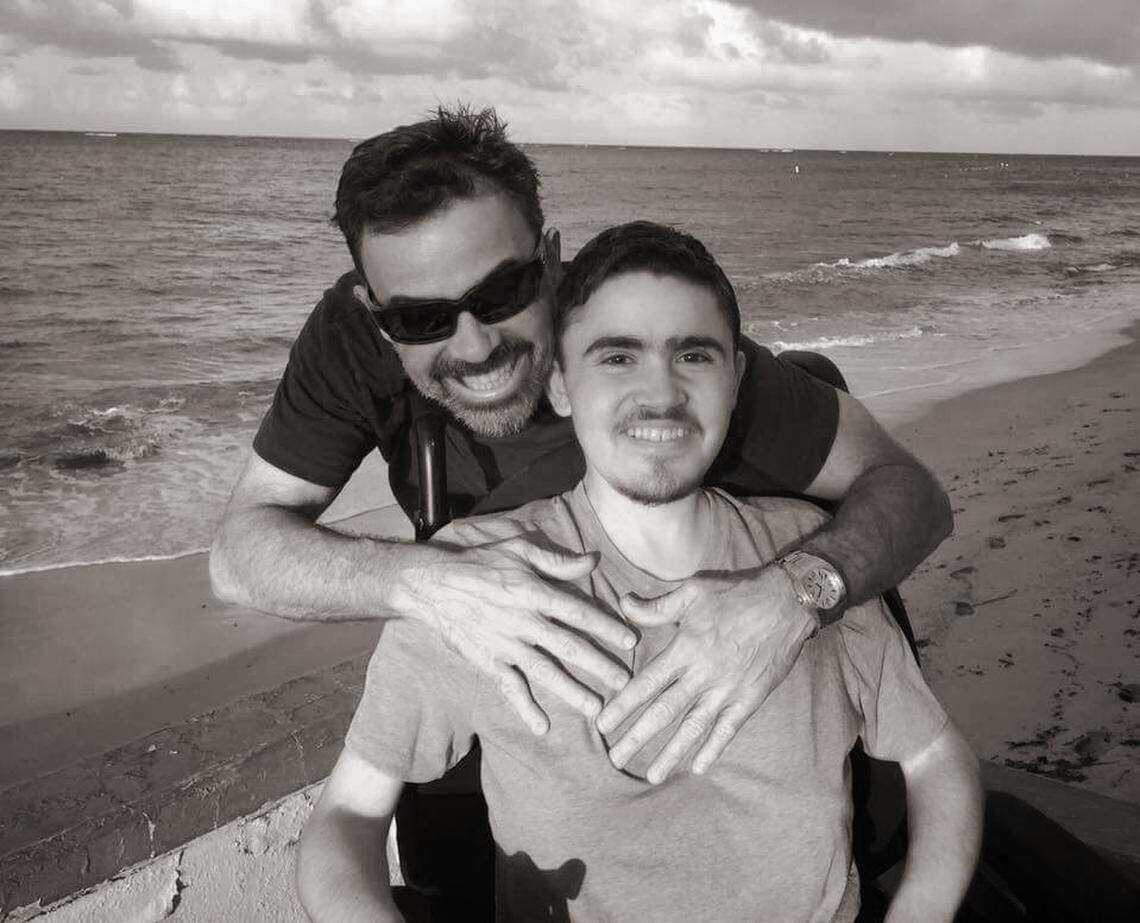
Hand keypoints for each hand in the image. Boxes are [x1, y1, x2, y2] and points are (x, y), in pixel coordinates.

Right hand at [395, 535, 634, 733]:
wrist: (433, 585)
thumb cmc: (481, 563)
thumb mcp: (519, 550)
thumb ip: (557, 559)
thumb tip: (593, 560)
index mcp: (534, 592)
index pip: (578, 612)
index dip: (606, 627)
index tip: (630, 642)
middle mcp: (524, 621)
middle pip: (568, 646)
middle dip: (599, 665)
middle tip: (623, 682)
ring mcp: (506, 644)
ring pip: (544, 671)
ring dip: (571, 690)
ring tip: (594, 708)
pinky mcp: (489, 660)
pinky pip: (509, 687)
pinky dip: (524, 707)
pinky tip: (541, 725)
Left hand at [596, 565, 815, 782]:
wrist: (787, 603)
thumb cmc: (736, 594)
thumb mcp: (692, 591)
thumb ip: (656, 606)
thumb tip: (623, 604)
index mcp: (684, 649)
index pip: (646, 684)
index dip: (623, 706)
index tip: (602, 725)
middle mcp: (702, 674)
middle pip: (663, 712)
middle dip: (637, 738)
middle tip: (615, 759)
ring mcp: (727, 690)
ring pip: (693, 727)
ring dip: (671, 753)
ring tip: (651, 776)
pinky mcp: (749, 698)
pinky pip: (728, 729)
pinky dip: (713, 749)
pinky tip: (698, 768)